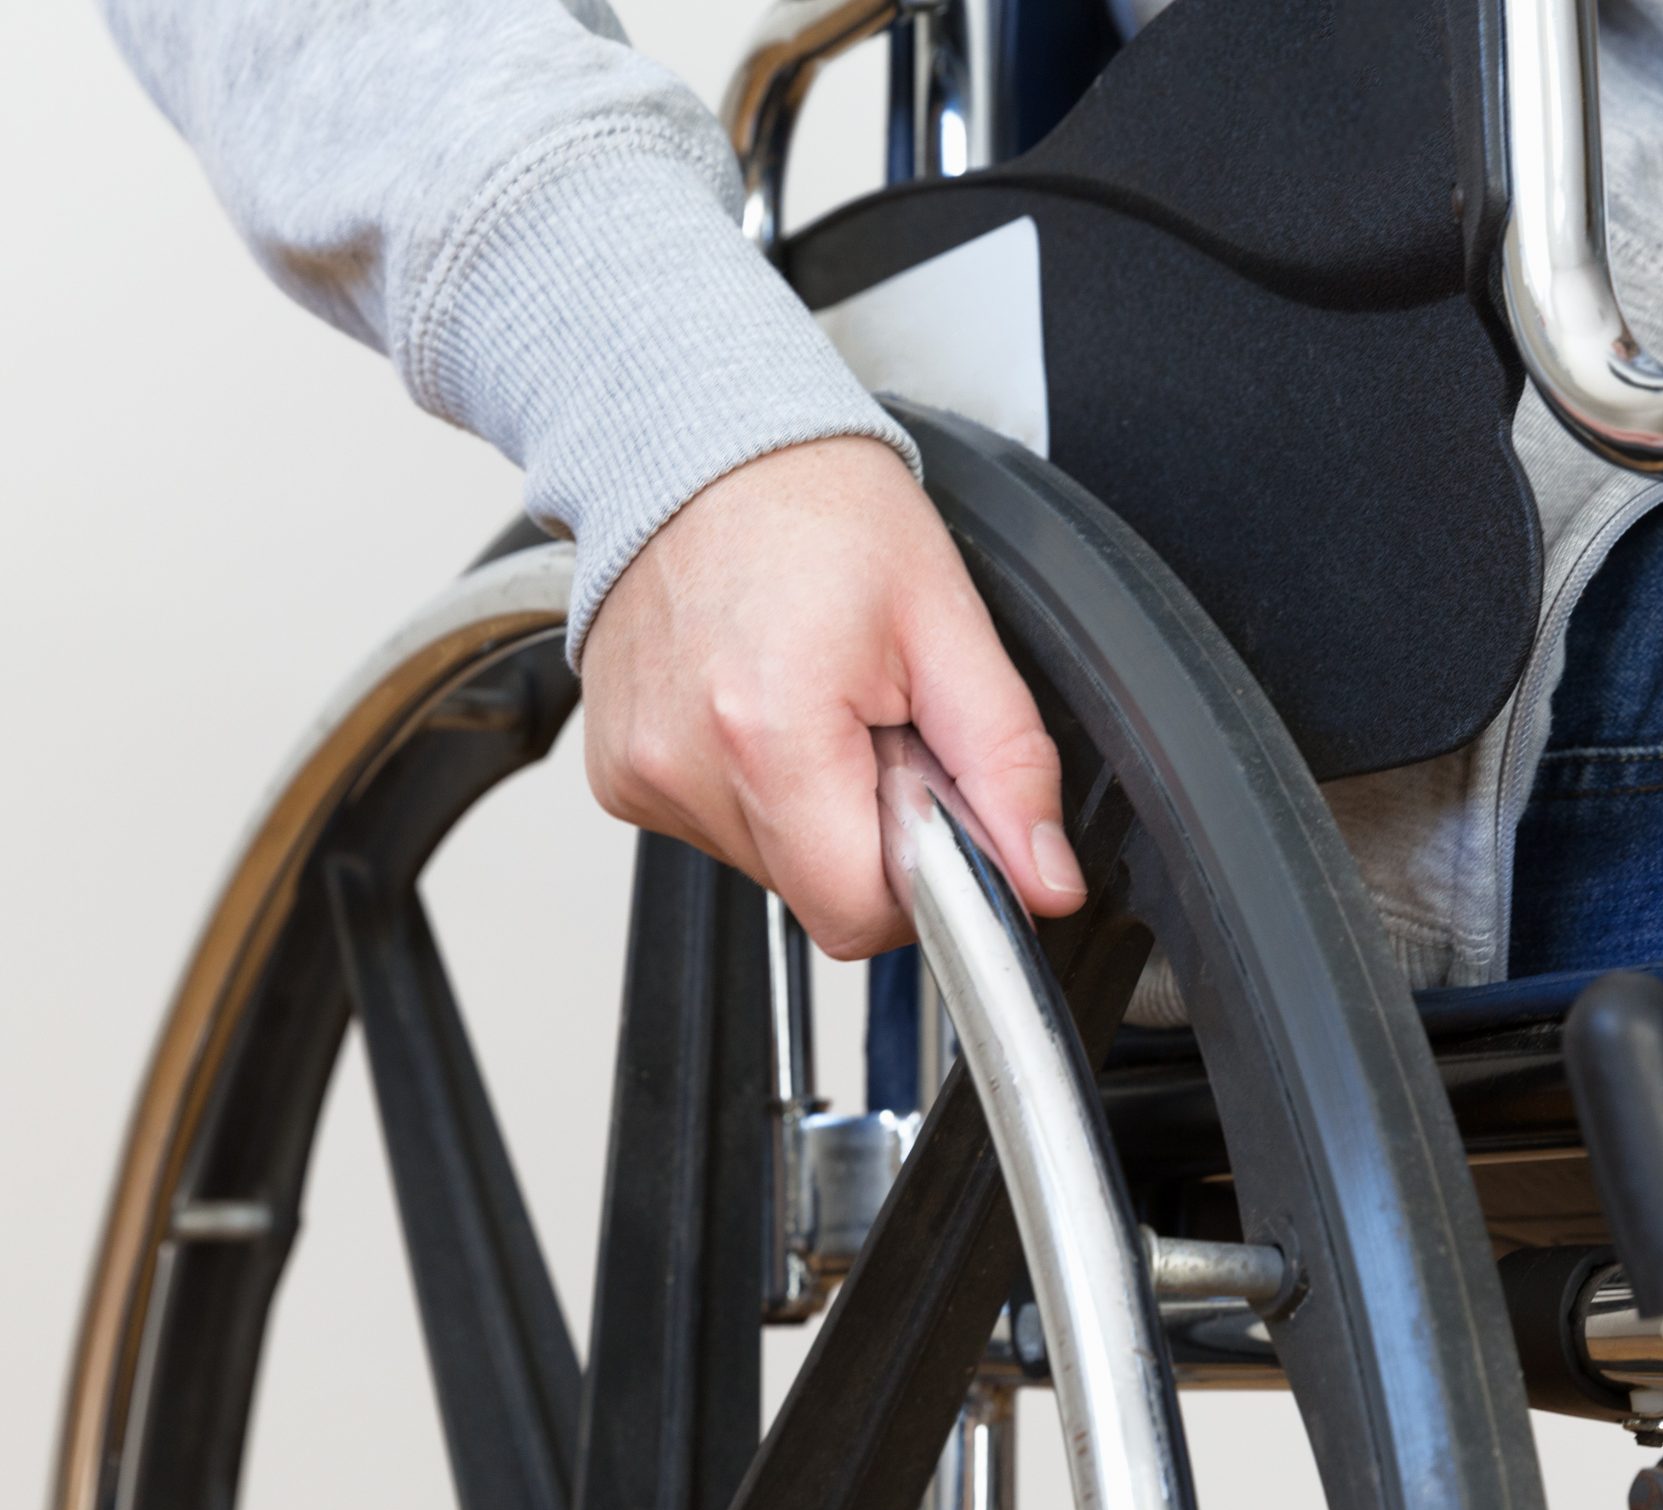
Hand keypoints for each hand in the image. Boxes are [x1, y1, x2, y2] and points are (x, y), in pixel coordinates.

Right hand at [578, 435, 1085, 958]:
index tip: (927, 798)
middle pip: (815, 891)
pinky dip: (751, 784)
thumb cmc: (815, 507)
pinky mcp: (617, 775)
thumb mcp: (947, 623)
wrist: (698, 439)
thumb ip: (1007, 767)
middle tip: (871, 721)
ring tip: (811, 698)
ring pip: (767, 865)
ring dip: (809, 805)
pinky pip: (713, 826)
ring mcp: (640, 776)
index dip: (920, 878)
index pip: (860, 916)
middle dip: (866, 825)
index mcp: (771, 738)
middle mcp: (687, 768)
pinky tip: (756, 700)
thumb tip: (1044, 880)